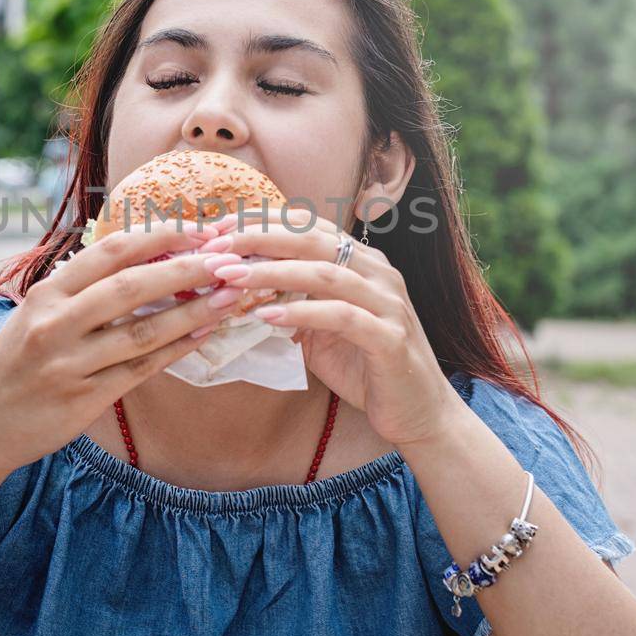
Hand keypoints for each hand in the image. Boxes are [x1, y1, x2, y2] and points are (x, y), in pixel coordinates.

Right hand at [0, 223, 224, 473]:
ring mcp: (70, 364)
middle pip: (132, 287)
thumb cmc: (11, 364)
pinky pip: (140, 370)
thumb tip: (135, 255)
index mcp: (46, 293)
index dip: (159, 237)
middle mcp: (56, 324)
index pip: (110, 252)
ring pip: (144, 332)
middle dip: (187, 269)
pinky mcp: (84, 400)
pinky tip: (204, 336)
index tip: (198, 230)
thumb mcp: (33, 314)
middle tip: (228, 259)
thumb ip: (78, 288)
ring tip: (230, 297)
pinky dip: (175, 351)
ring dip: (193, 312)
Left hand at [199, 208, 466, 450]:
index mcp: (362, 262)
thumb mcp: (322, 330)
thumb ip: (293, 304)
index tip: (220, 228)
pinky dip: (302, 314)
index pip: (309, 226)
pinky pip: (342, 317)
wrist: (418, 413)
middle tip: (217, 246)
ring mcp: (388, 303)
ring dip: (273, 272)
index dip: (264, 222)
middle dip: (261, 238)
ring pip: (326, 273)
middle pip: (314, 240)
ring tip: (231, 276)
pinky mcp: (390, 338)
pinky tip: (268, 316)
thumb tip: (242, 289)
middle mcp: (379, 273)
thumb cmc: (366, 368)